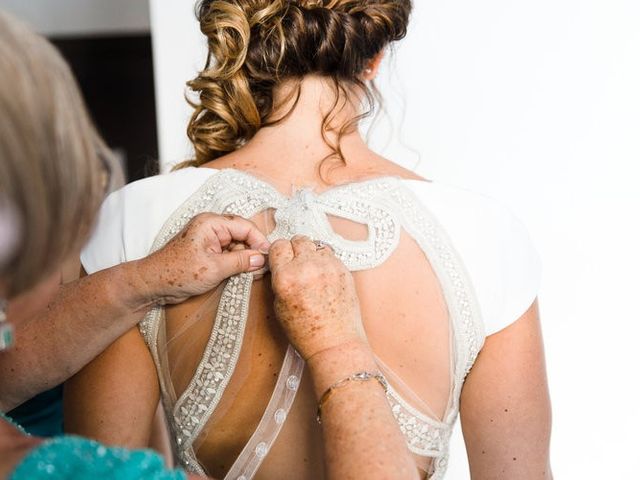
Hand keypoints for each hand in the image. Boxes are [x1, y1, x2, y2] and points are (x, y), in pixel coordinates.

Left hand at [137, 213, 269, 304]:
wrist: (153, 284)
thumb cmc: (177, 273)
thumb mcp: (214, 268)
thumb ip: (240, 261)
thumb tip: (261, 259)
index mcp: (211, 223)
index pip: (244, 226)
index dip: (259, 241)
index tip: (268, 257)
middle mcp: (210, 227)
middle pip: (242, 234)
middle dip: (252, 251)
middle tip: (261, 268)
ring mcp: (208, 239)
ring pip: (236, 245)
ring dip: (244, 259)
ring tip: (250, 274)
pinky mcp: (207, 251)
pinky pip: (228, 253)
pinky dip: (236, 263)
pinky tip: (241, 274)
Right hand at [269, 236, 365, 360]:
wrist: (335, 343)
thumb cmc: (307, 332)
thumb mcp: (279, 306)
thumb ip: (280, 279)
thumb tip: (281, 263)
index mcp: (286, 277)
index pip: (278, 245)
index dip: (279, 253)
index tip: (281, 258)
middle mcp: (307, 268)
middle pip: (298, 239)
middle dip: (295, 250)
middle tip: (296, 263)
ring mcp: (328, 267)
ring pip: (316, 245)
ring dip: (311, 254)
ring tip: (311, 271)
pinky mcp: (343, 270)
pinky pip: (330, 255)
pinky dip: (325, 262)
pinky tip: (323, 277)